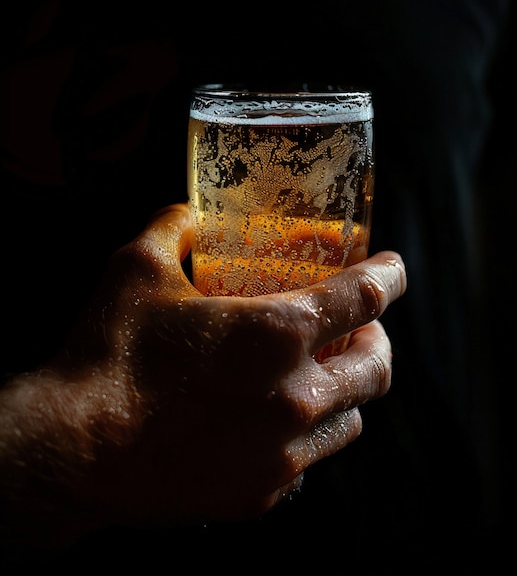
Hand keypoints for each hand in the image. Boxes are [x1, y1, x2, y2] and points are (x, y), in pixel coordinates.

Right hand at [0, 203, 405, 554]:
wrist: (71, 450)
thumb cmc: (108, 355)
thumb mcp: (137, 269)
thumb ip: (173, 227)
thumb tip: (189, 215)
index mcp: (278, 334)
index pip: (366, 296)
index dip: (389, 277)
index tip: (393, 270)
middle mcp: (296, 397)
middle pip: (378, 367)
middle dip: (378, 340)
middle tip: (358, 328)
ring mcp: (283, 455)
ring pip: (352, 420)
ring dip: (347, 390)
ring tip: (321, 375)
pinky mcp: (260, 495)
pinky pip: (309, 463)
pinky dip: (307, 437)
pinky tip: (277, 425)